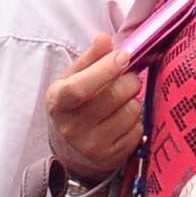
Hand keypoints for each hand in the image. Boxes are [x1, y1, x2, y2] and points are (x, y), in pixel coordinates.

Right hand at [46, 29, 146, 181]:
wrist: (71, 150)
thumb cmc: (74, 106)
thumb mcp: (72, 80)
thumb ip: (90, 58)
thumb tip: (104, 38)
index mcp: (58, 102)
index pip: (80, 87)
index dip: (105, 69)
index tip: (124, 55)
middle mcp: (71, 128)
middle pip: (114, 95)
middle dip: (129, 80)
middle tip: (128, 78)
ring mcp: (91, 146)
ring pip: (131, 111)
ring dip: (134, 101)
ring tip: (123, 101)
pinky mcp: (110, 158)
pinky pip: (138, 131)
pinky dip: (136, 121)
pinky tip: (124, 120)